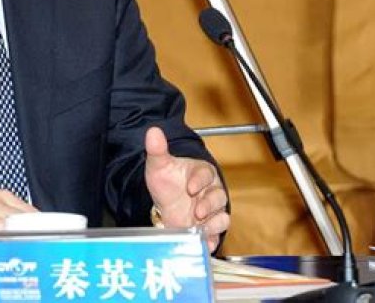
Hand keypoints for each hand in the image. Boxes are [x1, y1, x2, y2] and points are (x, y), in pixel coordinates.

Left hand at [144, 126, 228, 251]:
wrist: (164, 204)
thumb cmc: (167, 181)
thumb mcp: (159, 165)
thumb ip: (157, 149)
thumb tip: (153, 131)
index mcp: (201, 173)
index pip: (206, 174)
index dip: (200, 181)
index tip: (190, 187)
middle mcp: (210, 192)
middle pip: (218, 197)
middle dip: (209, 205)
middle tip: (197, 211)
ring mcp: (211, 211)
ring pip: (222, 216)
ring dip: (213, 223)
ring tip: (200, 227)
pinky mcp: (209, 228)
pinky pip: (218, 233)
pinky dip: (212, 239)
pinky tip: (204, 243)